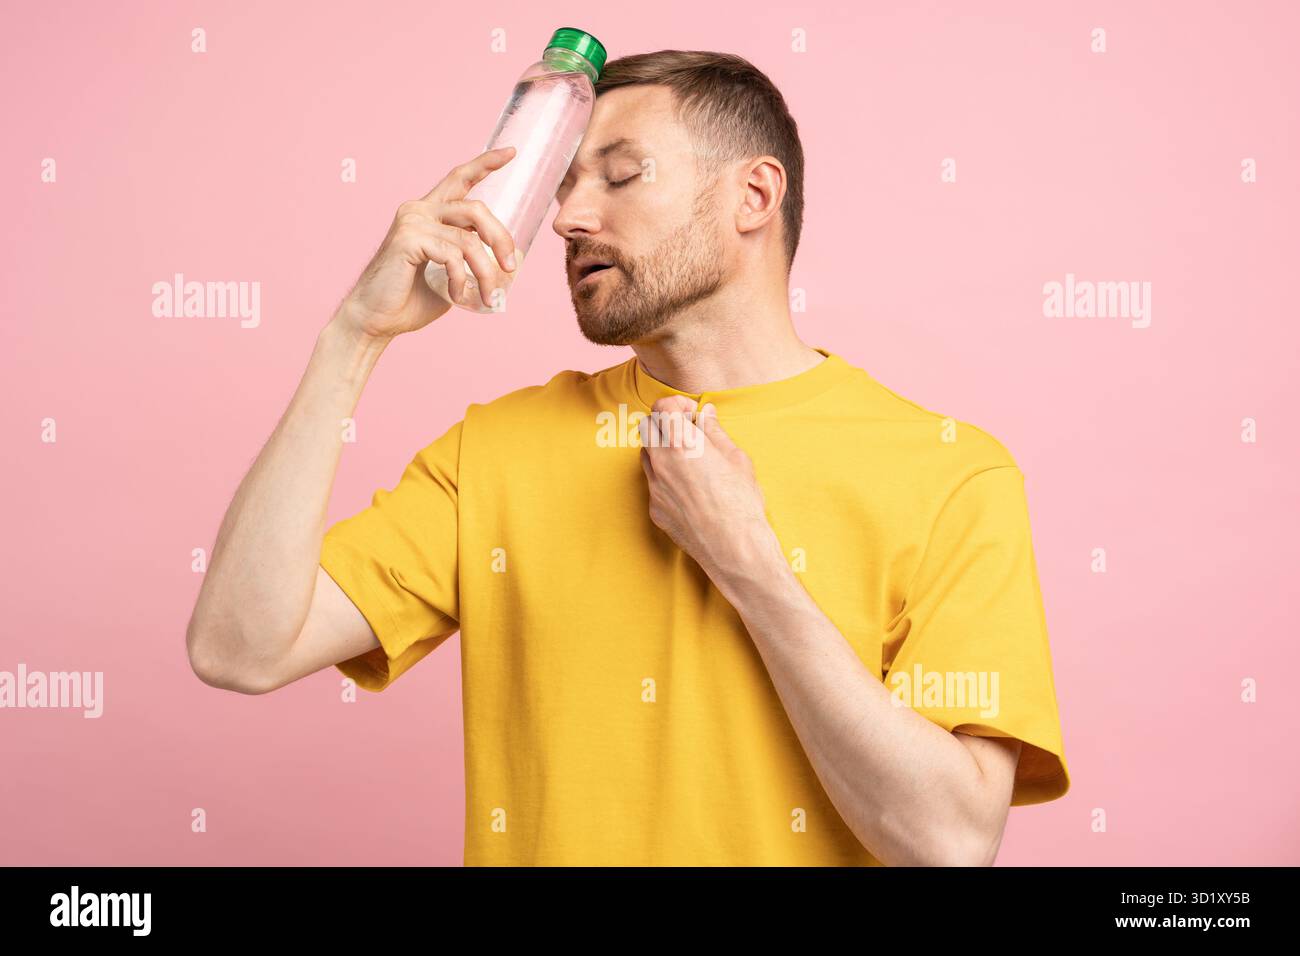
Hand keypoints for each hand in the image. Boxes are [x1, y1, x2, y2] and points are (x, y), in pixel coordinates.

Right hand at [336, 146, 518, 339]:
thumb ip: (470, 262)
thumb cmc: (410, 301)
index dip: (485, 164)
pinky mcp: (407, 239)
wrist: (375, 321)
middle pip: (476, 209)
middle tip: (511, 268)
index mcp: (429, 213)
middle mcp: (419, 210)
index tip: (511, 152)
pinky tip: (457, 296)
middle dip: (501, 239)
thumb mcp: (450, 276)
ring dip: (485, 271)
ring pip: (469, 239)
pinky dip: (461, 279)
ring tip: (488, 297)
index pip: (459, 179)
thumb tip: (507, 266)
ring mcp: (412, 222)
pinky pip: (452, 255)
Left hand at [638, 396, 781, 578]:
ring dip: (661, 449)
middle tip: (687, 432)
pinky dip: (665, 477)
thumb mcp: (736, 459)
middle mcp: (661, 461)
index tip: (691, 413)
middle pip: (647, 427)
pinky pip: (653, 483)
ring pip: (646, 454)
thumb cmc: (741, 502)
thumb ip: (715, 433)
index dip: (677, 405)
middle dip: (665, 423)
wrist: (734, 547)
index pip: (662, 407)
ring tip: (688, 459)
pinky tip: (688, 489)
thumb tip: (706, 414)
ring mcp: (654, 486)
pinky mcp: (654, 508)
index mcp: (682, 442)